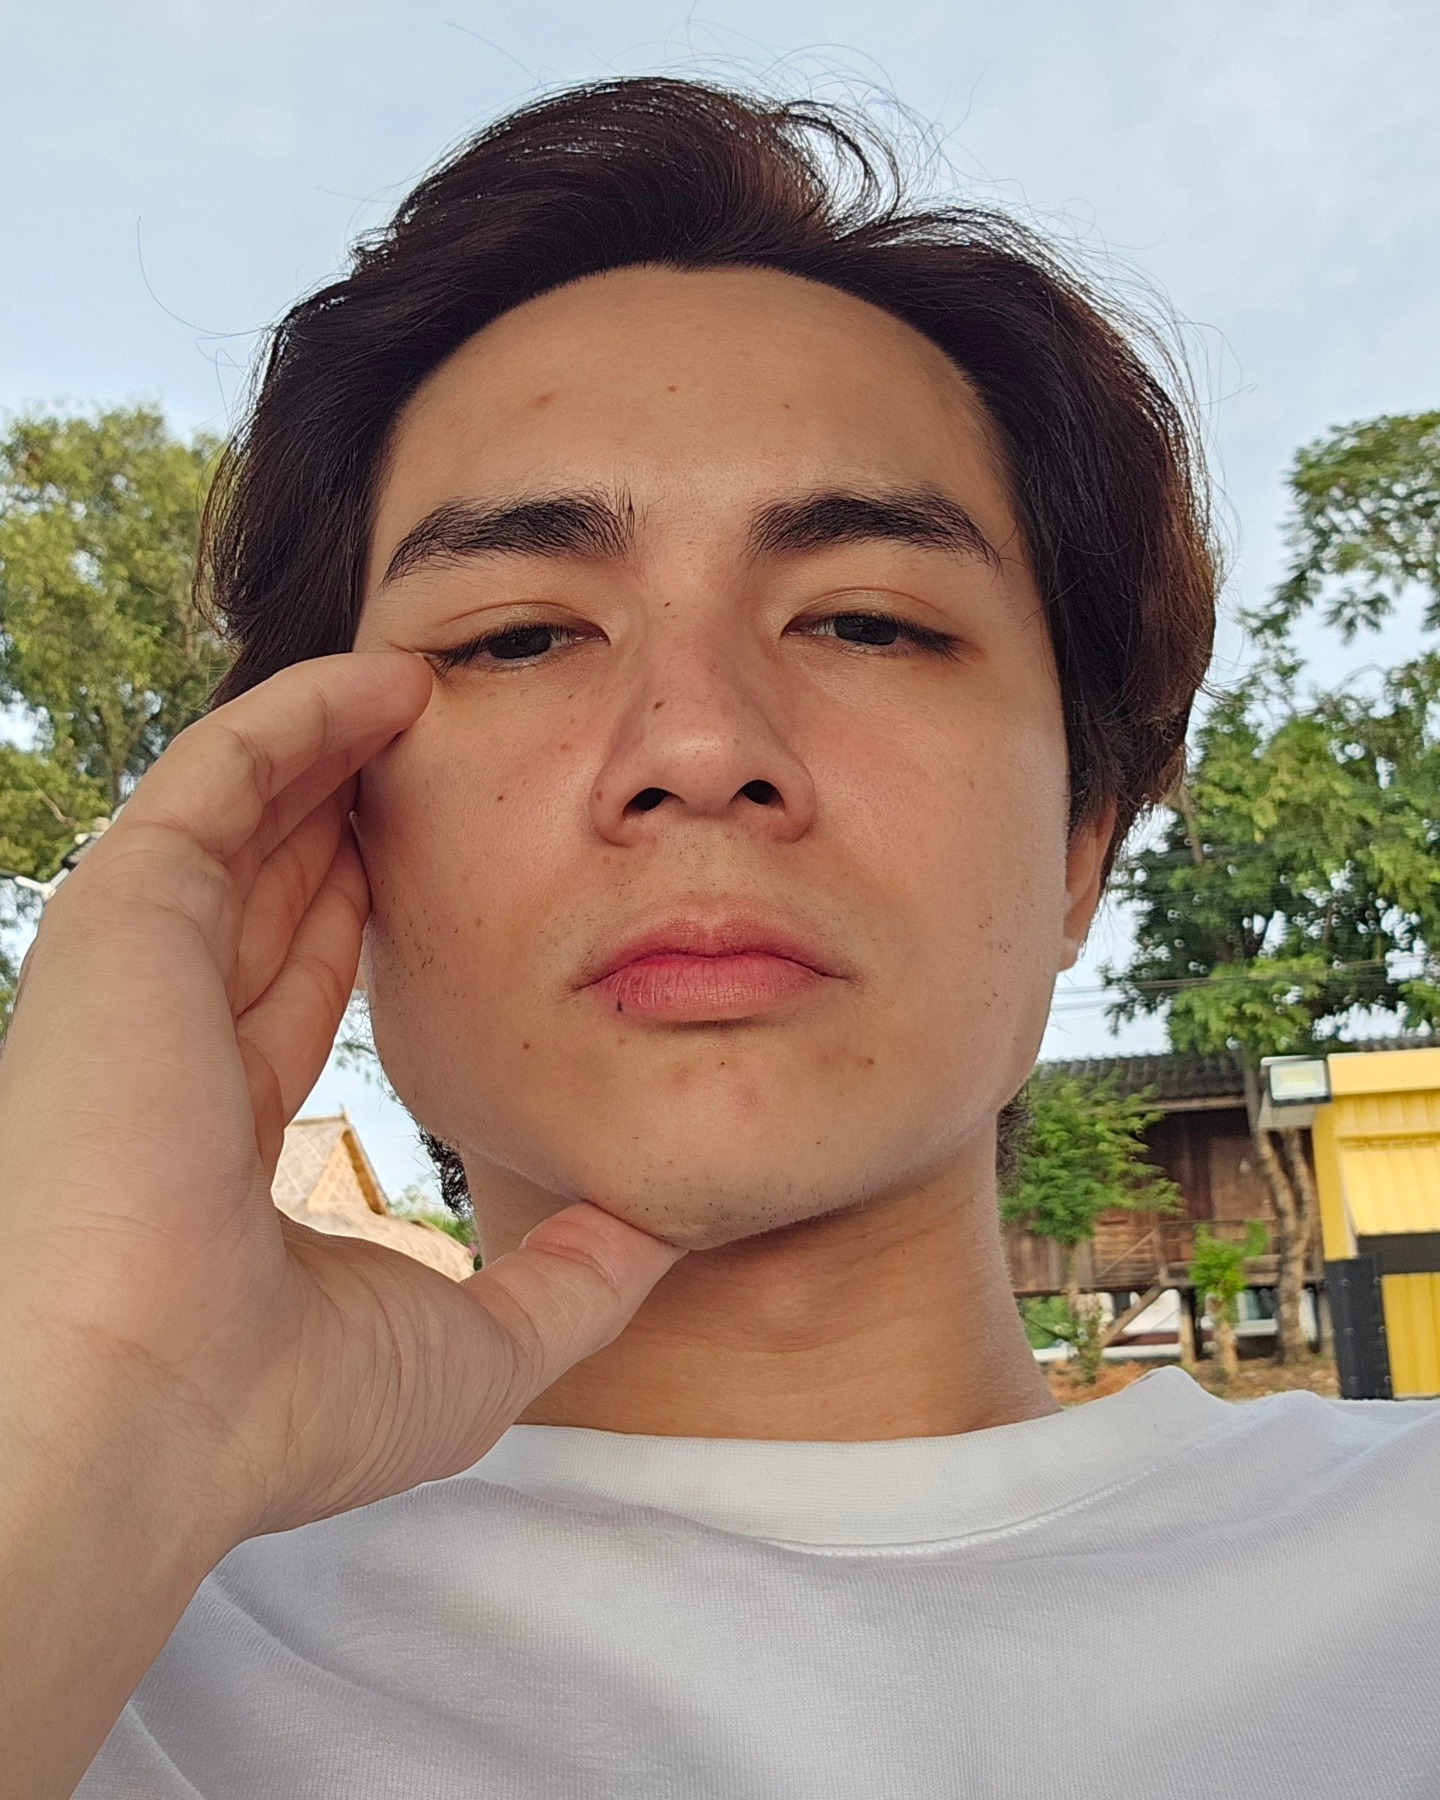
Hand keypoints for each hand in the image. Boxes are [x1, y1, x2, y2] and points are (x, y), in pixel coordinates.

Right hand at [0, 650, 686, 1545]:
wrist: (146, 1417)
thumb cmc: (280, 1409)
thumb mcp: (472, 1344)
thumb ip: (571, 1285)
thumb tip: (661, 1235)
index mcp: (216, 1133)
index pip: (299, 985)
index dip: (373, 913)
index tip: (463, 860)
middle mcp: (167, 1041)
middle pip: (275, 885)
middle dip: (359, 813)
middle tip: (457, 745)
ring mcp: (138, 974)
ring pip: (248, 818)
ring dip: (336, 747)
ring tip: (433, 685)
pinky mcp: (122, 917)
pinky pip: (217, 776)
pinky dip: (296, 717)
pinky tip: (387, 675)